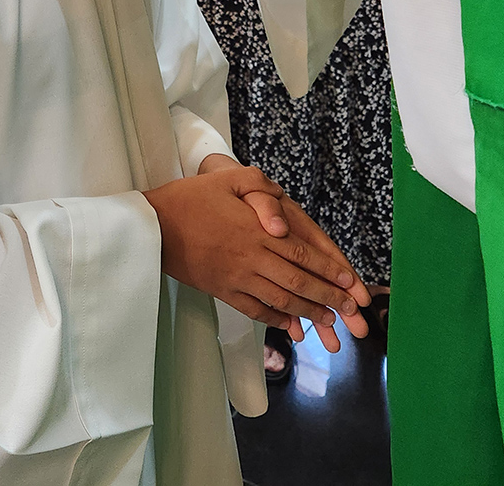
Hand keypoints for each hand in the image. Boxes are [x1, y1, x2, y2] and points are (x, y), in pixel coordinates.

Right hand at [196, 155, 368, 351]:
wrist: (154, 226)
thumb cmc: (194, 197)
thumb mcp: (231, 178)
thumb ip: (262, 192)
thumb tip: (283, 224)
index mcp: (257, 231)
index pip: (302, 255)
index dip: (329, 270)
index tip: (349, 282)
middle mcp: (251, 258)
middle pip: (298, 282)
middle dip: (327, 297)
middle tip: (349, 309)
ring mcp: (237, 278)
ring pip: (280, 300)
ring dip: (307, 312)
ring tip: (329, 321)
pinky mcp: (222, 290)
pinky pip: (254, 310)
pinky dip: (275, 320)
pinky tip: (291, 325)